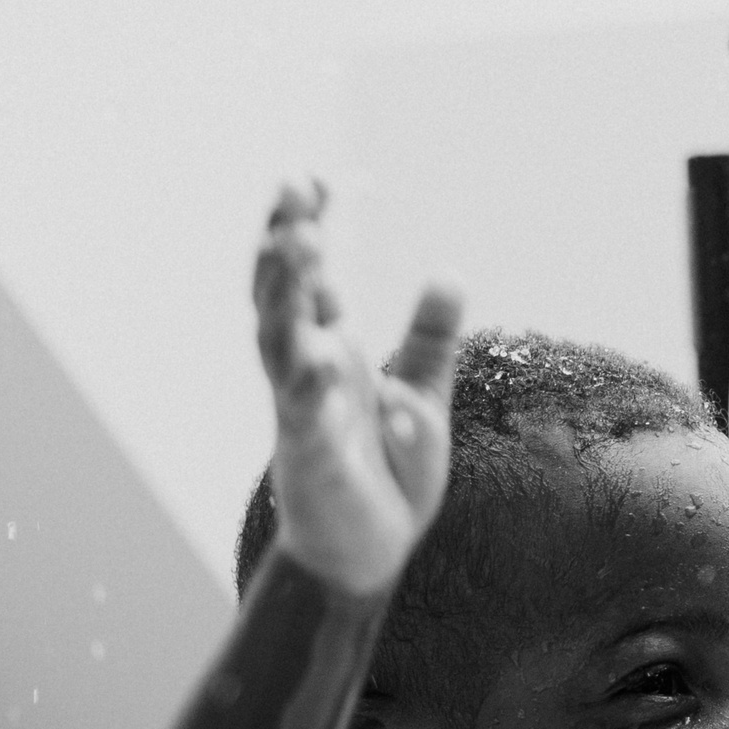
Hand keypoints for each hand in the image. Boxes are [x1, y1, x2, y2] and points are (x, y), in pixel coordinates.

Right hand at [254, 181, 462, 598]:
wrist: (370, 551)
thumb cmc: (388, 472)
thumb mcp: (423, 393)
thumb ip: (430, 338)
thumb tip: (448, 272)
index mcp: (330, 351)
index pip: (311, 279)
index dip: (305, 228)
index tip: (313, 176)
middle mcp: (306, 372)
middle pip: (282, 297)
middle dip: (284, 245)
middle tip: (294, 193)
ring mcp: (301, 411)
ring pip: (280, 343)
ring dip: (285, 293)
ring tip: (298, 243)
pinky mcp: (310, 456)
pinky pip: (305, 415)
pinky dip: (310, 385)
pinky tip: (320, 354)